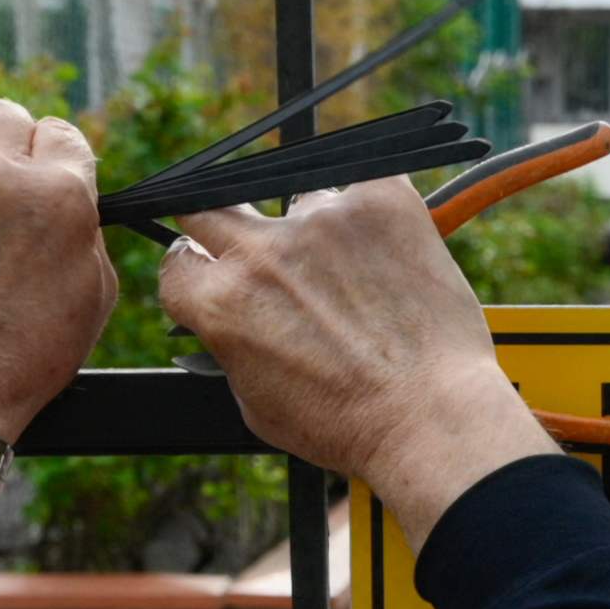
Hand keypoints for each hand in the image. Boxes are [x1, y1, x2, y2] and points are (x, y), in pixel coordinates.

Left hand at [0, 96, 112, 438]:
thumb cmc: (25, 352)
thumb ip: (84, 221)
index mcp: (57, 193)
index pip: (61, 132)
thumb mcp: (95, 289)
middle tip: (0, 194)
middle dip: (6, 148)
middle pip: (3, 116)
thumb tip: (67, 186)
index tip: (41, 184)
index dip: (53, 162)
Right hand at [156, 174, 552, 538]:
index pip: (179, 259)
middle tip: (260, 250)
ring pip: (299, 200)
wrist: (430, 416)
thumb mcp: (256, 405)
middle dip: (222, 225)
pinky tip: (388, 254)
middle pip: (211, 206)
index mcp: (222, 303)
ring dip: (315, 229)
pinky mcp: (379, 200)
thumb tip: (223, 317)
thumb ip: (228, 344)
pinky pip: (362, 184)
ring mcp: (322, 219)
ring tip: (356, 278)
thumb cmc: (349, 425)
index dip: (195, 267)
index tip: (213, 268)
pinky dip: (371, 213)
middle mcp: (263, 253)